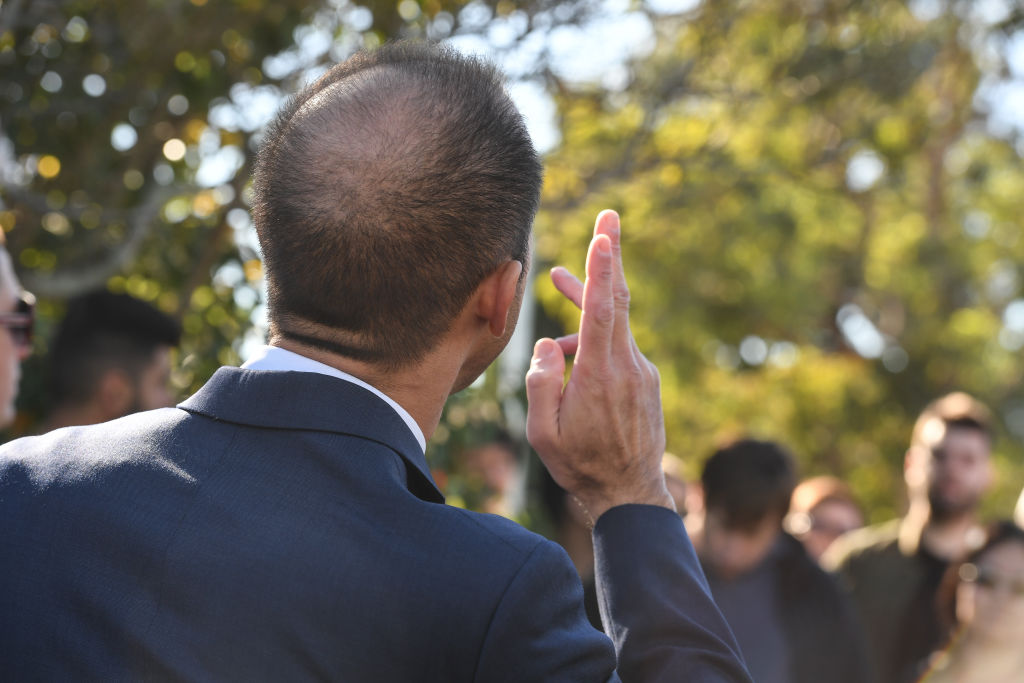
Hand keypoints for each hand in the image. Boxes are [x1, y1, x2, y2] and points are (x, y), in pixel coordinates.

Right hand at [526, 210, 673, 523]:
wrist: (630, 495)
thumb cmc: (580, 465)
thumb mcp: (543, 431)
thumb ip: (541, 381)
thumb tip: (548, 344)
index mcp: (600, 374)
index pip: (603, 309)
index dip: (602, 268)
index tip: (604, 233)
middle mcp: (628, 366)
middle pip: (618, 300)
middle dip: (611, 257)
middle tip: (609, 217)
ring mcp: (642, 373)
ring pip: (614, 326)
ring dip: (586, 311)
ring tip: (554, 297)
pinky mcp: (646, 382)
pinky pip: (618, 350)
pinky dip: (594, 345)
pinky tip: (570, 364)